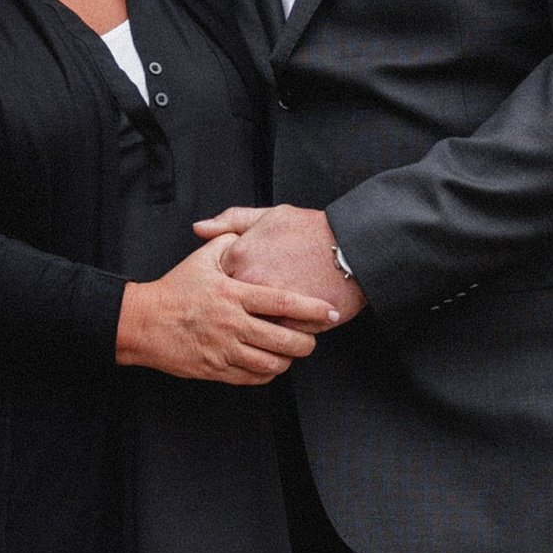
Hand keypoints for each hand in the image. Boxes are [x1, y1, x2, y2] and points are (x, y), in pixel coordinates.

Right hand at [118, 241, 339, 384]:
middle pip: (283, 339)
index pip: (281, 302)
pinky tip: (270, 364)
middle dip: (306, 342)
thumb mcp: (201, 259)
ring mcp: (224, 350)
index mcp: (232, 294)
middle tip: (312, 338)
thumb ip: (229, 242)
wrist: (143, 322)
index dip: (311, 308)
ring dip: (287, 360)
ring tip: (291, 352)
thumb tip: (249, 235)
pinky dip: (267, 374)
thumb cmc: (175, 290)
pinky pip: (252, 378)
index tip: (331, 310)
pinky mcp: (216, 370)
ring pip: (270, 364)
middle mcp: (232, 324)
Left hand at [205, 202, 366, 321]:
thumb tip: (199, 228)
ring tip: (267, 325)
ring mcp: (267, 305)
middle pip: (230, 308)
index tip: (238, 288)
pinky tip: (286, 330)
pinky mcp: (289, 323)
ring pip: (250, 326)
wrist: (353, 249)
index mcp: (238, 256)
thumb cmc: (312, 230)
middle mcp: (248, 282)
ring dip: (257, 327)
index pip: (217, 282)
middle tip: (249, 311)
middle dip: (237, 311)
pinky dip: (279, 335)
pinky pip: (274, 337)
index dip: (228, 286)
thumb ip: (231, 220)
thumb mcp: (270, 215)